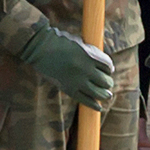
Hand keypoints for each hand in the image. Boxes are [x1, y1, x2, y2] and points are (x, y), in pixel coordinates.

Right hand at [4, 16, 118, 110]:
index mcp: (90, 56)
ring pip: (99, 93)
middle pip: (106, 81)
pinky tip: (99, 107)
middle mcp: (86, 69)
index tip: (108, 70)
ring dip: (104, 94)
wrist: (39, 48)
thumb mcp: (80, 43)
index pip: (108, 66)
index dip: (109, 68)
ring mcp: (77, 81)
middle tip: (107, 83)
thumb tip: (101, 62)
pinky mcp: (68, 89)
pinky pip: (85, 100)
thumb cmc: (59, 41)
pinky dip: (94, 105)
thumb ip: (91, 52)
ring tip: (106, 95)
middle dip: (108, 82)